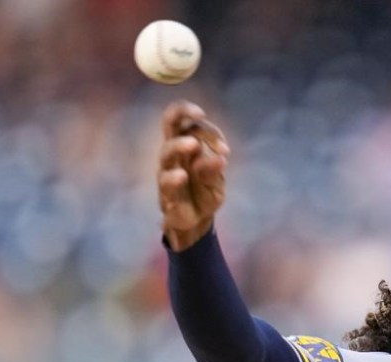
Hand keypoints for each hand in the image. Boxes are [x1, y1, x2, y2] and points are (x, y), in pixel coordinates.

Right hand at [158, 100, 229, 250]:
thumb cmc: (205, 194)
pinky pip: (165, 181)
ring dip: (180, 145)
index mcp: (189, 145)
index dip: (209, 129)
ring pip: (167, 151)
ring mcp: (168, 171)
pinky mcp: (166, 192)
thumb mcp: (217, 182)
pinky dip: (173, 177)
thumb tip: (220, 157)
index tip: (224, 148)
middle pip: (170, 122)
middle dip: (182, 111)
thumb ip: (215, 170)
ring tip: (193, 145)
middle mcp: (175, 153)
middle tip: (200, 114)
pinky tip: (182, 176)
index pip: (193, 124)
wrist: (197, 222)